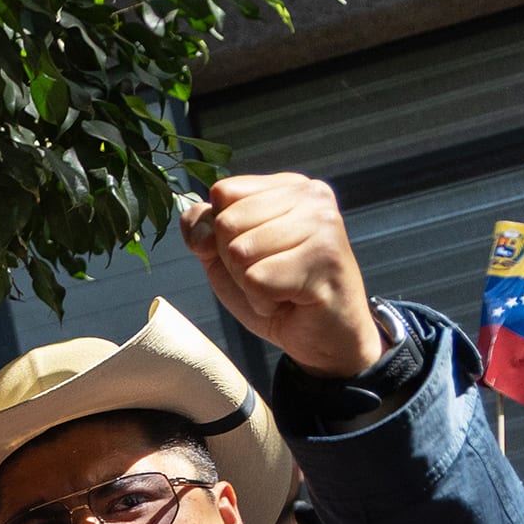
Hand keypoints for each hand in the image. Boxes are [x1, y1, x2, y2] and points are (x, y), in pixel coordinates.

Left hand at [180, 173, 382, 379]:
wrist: (323, 337)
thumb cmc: (276, 292)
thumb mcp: (226, 257)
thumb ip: (203, 230)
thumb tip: (199, 228)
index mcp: (289, 185)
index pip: (223, 193)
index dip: (220, 234)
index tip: (255, 253)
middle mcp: (311, 195)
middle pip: (227, 223)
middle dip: (234, 263)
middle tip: (270, 275)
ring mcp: (322, 224)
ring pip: (239, 252)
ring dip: (249, 284)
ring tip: (281, 286)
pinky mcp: (324, 258)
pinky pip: (256, 280)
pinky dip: (263, 301)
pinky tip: (290, 300)